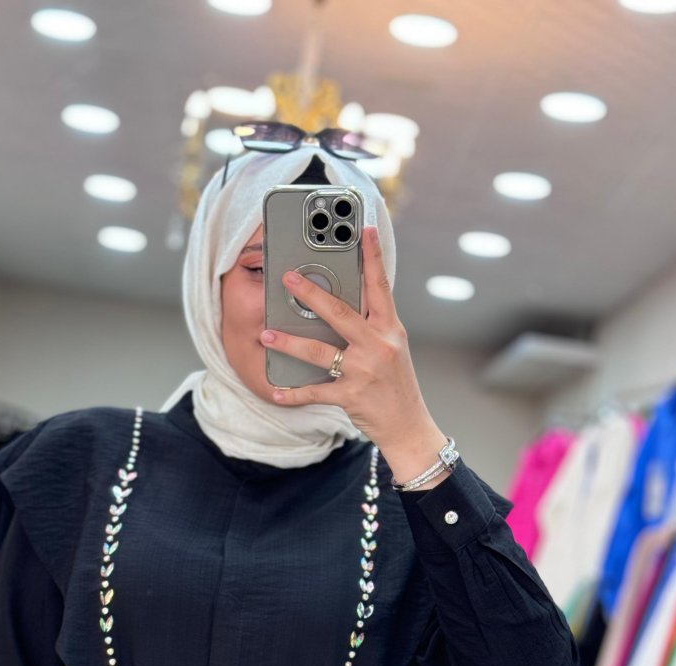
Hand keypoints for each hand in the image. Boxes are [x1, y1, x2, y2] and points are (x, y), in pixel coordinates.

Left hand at [260, 225, 448, 467]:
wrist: (408, 426)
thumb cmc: (396, 385)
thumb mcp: (393, 348)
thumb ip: (372, 326)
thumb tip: (341, 303)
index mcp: (390, 329)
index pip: (381, 286)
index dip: (372, 256)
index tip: (363, 229)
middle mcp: (378, 346)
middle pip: (340, 313)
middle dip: (311, 294)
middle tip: (288, 278)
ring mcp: (364, 371)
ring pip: (320, 351)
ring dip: (290, 343)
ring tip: (266, 334)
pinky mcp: (351, 396)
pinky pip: (315, 391)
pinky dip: (294, 393)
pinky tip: (277, 391)